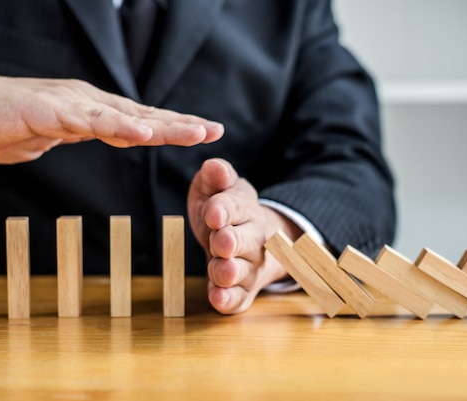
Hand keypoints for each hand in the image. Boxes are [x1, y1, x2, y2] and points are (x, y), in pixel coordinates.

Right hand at [0, 56, 223, 163]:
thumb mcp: (45, 137)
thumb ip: (68, 137)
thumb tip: (79, 139)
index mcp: (87, 111)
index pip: (138, 121)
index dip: (171, 127)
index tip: (202, 133)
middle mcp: (86, 103)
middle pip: (142, 116)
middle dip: (181, 124)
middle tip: (215, 130)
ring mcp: (70, 104)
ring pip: (125, 116)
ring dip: (163, 125)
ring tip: (195, 132)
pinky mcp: (49, 111)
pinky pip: (90, 122)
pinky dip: (119, 128)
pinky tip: (143, 134)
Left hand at [187, 158, 302, 313]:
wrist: (243, 236)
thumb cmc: (222, 209)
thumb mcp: (216, 188)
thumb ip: (215, 177)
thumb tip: (213, 166)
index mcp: (245, 208)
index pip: (236, 206)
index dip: (224, 210)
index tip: (213, 212)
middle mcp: (253, 238)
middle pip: (246, 240)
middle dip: (233, 241)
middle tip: (221, 242)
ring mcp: (249, 266)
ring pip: (244, 271)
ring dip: (231, 272)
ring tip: (221, 271)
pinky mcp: (242, 290)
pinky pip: (239, 298)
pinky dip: (229, 300)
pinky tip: (218, 299)